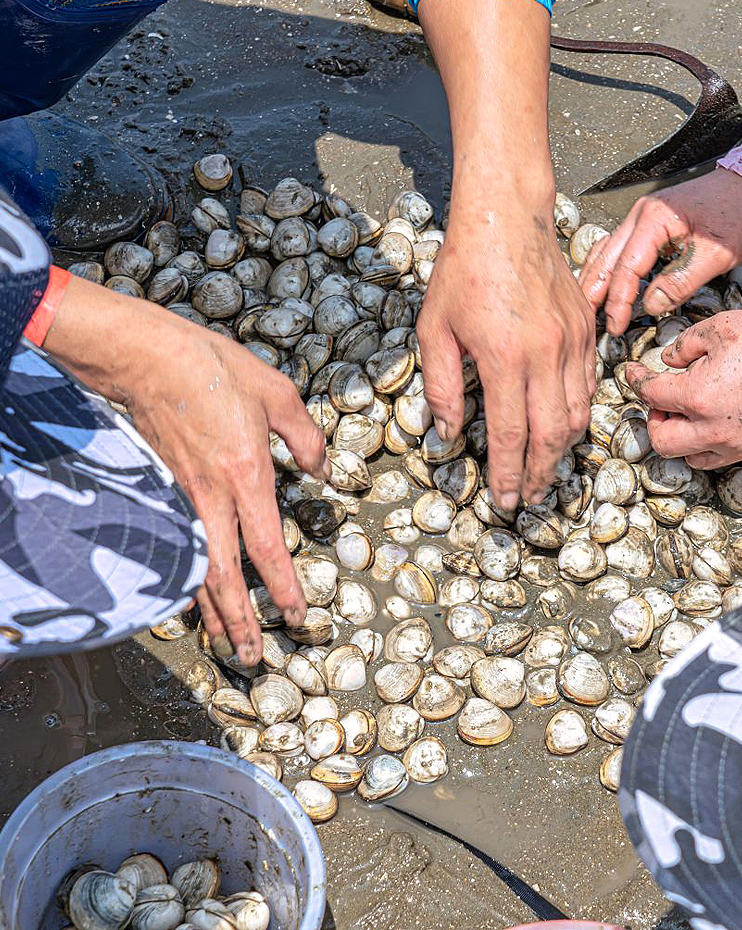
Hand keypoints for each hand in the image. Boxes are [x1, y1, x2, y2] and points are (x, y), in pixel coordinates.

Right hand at [45, 277, 327, 663]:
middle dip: (240, 621)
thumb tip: (324, 470)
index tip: (296, 616)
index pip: (267, 548)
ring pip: (195, 569)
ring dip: (211, 612)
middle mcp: (211, 497)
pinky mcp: (161, 489)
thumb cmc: (213, 369)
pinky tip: (191, 597)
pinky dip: (184, 579)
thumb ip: (304, 437)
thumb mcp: (277, 393)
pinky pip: (175, 547)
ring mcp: (181, 497)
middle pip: (224, 577)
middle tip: (253, 657)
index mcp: (246, 475)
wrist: (145, 356)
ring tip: (225, 644)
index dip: (281, 588)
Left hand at [415, 0, 595, 507]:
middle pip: (550, 435)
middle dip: (538, 473)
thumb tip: (449, 432)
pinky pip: (589, 385)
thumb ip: (442, 386)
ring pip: (577, 415)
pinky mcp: (587, 329)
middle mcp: (546, 356)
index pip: (509, 434)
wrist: (508, 219)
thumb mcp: (435, 330)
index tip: (504, 501)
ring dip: (561, 451)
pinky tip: (563, 428)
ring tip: (544, 471)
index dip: (507, 474)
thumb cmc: (462, 272)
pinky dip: (579, 415)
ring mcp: (573, 343)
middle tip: (528, 497)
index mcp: (504, 359)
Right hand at [579, 167, 741, 334]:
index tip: (616, 326)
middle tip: (586, 321)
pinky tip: (602, 283)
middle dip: (594, 293)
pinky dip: (607, 268)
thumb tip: (652, 305)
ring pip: (606, 252)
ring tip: (586, 307)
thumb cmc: (739, 213)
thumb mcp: (717, 254)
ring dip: (595, 280)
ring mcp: (642, 217)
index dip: (619, 301)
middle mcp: (641, 215)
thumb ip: (682, 280)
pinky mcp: (649, 223)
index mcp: (654, 220)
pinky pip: (618, 247)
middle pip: (605, 259)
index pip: (626, 267)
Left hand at [625, 309, 741, 467]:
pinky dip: (711, 443)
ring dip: (681, 438)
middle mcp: (713, 430)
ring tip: (688, 415)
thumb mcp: (722, 326)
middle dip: (654, 421)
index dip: (636, 380)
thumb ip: (686, 344)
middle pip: (662, 442)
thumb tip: (669, 359)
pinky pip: (724, 457)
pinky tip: (718, 422)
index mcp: (697, 397)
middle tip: (661, 402)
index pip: (650, 395)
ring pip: (691, 457)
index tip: (633, 372)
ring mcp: (738, 445)